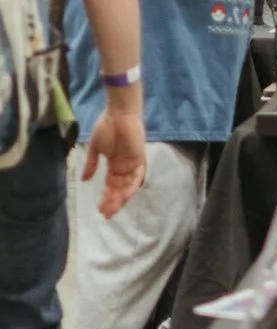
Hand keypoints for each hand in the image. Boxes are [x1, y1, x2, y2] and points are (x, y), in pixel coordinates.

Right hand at [81, 103, 146, 217]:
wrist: (118, 114)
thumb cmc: (106, 127)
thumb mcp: (95, 149)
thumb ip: (91, 164)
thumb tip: (84, 180)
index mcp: (114, 165)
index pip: (110, 185)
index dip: (105, 197)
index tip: (99, 209)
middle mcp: (124, 167)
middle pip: (119, 189)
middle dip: (112, 202)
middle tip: (105, 214)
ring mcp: (132, 164)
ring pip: (127, 187)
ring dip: (120, 198)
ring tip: (111, 209)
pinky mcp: (140, 159)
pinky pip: (137, 177)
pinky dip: (132, 187)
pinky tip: (124, 197)